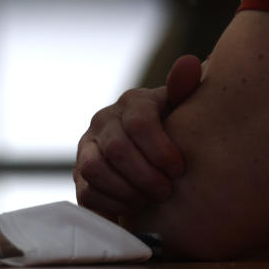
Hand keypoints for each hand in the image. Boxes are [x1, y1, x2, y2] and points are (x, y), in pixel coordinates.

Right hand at [74, 54, 202, 219]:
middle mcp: (104, 120)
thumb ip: (186, 89)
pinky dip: (112, 204)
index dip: (160, 151)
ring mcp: (87, 146)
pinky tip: (133, 206)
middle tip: (166, 192)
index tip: (179, 170)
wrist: (155, 157)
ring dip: (126, 190)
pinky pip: (87, 192)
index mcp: (133, 102)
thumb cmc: (176, 134)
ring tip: (149, 199)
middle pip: (117, 149)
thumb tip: (189, 62)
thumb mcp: (185, 111)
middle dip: (145, 176)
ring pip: (95, 169)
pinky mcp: (79, 174)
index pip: (139, 123)